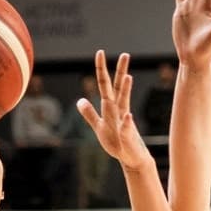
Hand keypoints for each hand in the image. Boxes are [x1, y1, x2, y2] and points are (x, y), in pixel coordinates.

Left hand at [77, 51, 151, 169]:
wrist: (131, 159)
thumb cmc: (117, 142)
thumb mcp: (99, 127)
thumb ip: (90, 114)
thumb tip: (80, 100)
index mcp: (112, 108)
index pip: (106, 86)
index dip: (101, 70)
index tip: (100, 52)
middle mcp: (119, 112)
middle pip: (118, 89)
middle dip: (120, 72)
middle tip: (125, 54)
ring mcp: (124, 123)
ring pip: (124, 104)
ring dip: (125, 91)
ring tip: (128, 76)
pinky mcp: (128, 137)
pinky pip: (126, 128)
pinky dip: (127, 123)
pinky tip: (128, 116)